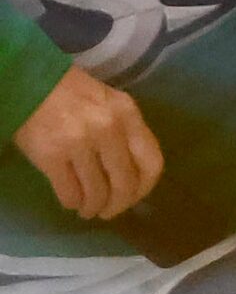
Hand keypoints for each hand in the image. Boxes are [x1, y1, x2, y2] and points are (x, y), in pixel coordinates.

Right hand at [9, 65, 163, 218]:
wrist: (26, 81)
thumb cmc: (69, 93)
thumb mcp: (108, 103)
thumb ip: (126, 131)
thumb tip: (134, 172)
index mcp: (127, 114)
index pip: (151, 162)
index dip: (144, 188)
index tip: (134, 198)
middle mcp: (108, 129)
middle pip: (125, 183)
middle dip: (118, 205)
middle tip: (109, 212)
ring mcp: (79, 143)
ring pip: (97, 192)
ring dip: (93, 207)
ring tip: (88, 210)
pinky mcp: (51, 155)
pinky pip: (70, 192)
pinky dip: (72, 202)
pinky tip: (71, 202)